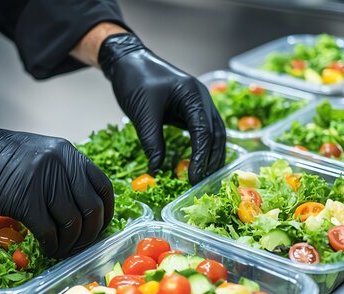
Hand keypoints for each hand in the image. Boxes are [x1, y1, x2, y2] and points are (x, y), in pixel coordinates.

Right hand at [0, 113, 113, 257]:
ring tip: (61, 249)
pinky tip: (47, 249)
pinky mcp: (24, 200)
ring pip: (71, 223)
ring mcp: (43, 181)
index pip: (103, 186)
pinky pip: (48, 232)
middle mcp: (60, 165)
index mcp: (68, 153)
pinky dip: (52, 246)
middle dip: (89, 234)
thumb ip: (62, 174)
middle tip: (80, 245)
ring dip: (69, 244)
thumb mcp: (40, 155)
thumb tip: (82, 206)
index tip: (100, 226)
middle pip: (91, 209)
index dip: (106, 212)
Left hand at [99, 33, 225, 183]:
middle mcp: (201, 98)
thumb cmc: (135, 80)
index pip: (204, 132)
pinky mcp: (189, 108)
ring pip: (212, 132)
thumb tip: (157, 170)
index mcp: (193, 95)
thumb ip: (152, 142)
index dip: (200, 157)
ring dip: (210, 154)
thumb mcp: (143, 114)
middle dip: (210, 158)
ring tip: (202, 175)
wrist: (127, 60)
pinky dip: (201, 146)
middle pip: (216, 133)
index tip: (193, 177)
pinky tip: (197, 160)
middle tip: (201, 181)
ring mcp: (197, 102)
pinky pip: (201, 129)